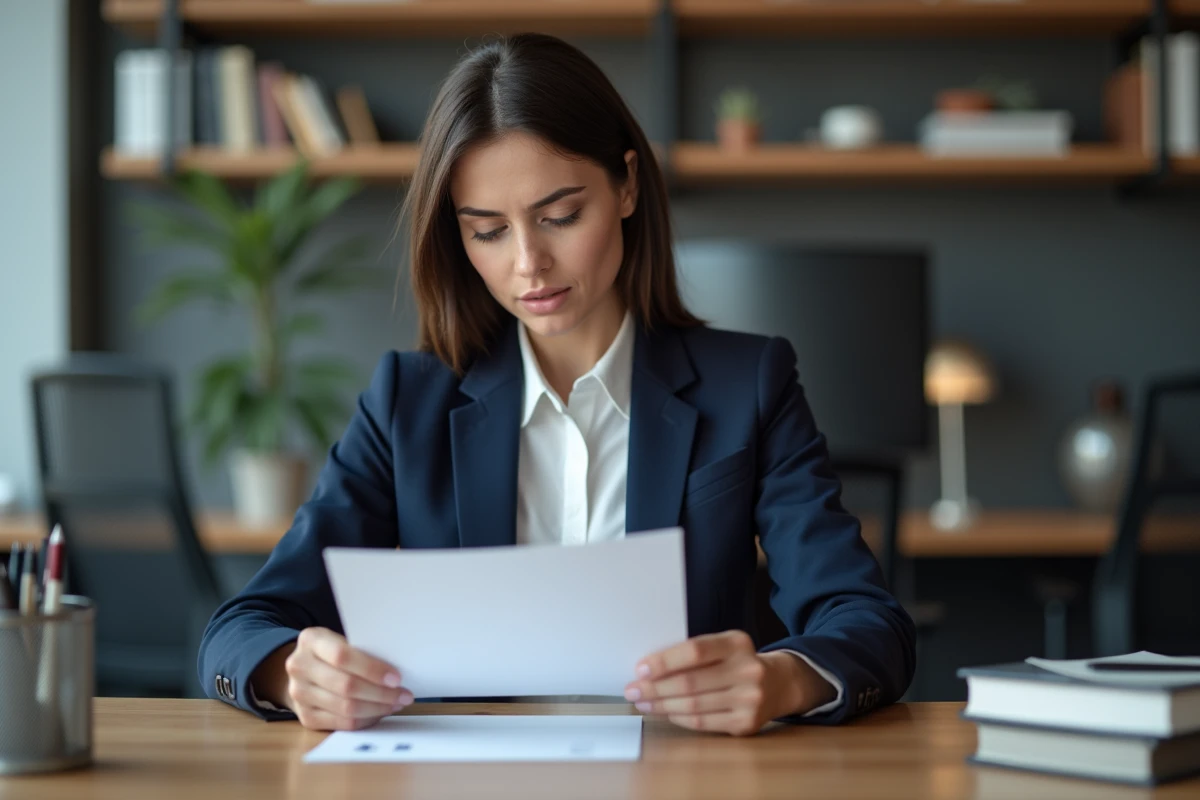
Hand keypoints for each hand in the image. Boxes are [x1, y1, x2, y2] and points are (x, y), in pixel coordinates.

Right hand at [267, 627, 413, 730]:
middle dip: (381, 693)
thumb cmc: (332, 651)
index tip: (396, 678)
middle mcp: (299, 666)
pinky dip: (366, 720)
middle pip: (346, 686)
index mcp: (311, 640)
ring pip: (346, 708)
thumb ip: (361, 650)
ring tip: (396, 704)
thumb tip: (397, 670)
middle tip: (404, 695)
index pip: (343, 656)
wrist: (303, 668)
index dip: (372, 669)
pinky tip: (380, 713)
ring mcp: (299, 694)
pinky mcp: (305, 717)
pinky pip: (342, 724)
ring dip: (377, 708)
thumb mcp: (341, 639)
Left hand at [623, 630, 826, 736]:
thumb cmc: (738, 662)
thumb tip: (649, 668)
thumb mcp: (724, 646)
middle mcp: (747, 670)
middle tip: (632, 690)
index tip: (640, 669)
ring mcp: (750, 699)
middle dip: (655, 688)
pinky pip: (702, 722)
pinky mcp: (746, 723)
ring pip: (694, 706)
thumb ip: (695, 653)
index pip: (695, 651)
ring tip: (642, 702)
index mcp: (737, 643)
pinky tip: (664, 712)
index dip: (664, 662)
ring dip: (661, 705)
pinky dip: (678, 718)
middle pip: (690, 683)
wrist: (779, 683)